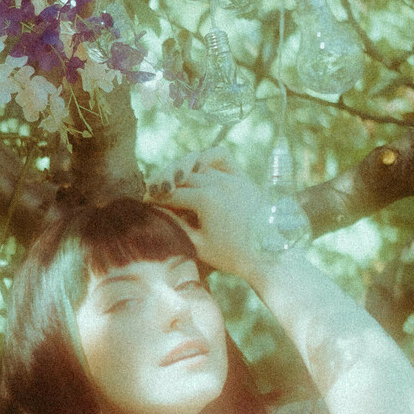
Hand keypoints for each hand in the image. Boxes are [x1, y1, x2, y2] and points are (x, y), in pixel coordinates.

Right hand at [164, 156, 273, 279]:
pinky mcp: (244, 178)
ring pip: (198, 167)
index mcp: (206, 200)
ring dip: (182, 173)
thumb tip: (158, 210)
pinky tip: (197, 167)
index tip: (145, 204)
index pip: (171, 194)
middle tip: (154, 194)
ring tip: (171, 183)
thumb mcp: (198, 245)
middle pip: (181, 177)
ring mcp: (233, 178)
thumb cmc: (232, 256)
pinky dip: (206, 158)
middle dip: (165, 184)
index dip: (155, 199)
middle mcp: (219, 183)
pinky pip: (221, 157)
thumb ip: (176, 225)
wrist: (268, 255)